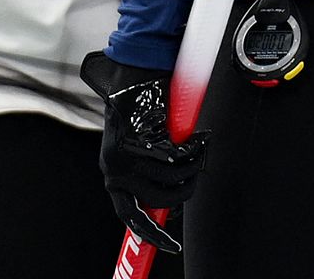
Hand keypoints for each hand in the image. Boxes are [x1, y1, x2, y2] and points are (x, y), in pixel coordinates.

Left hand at [79, 52, 206, 254]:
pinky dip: (195, 149)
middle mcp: (115, 169)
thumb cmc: (141, 101)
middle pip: (159, 201)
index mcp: (114, 173)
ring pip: (172, 179)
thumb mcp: (139, 142)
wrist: (135, 68)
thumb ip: (149, 168)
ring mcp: (126, 156)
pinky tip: (199, 135)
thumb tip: (172, 192)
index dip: (152, 231)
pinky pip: (177, 158)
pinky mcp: (140, 141)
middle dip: (185, 189)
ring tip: (199, 146)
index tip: (169, 244)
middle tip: (196, 170)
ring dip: (194, 164)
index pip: (130, 214)